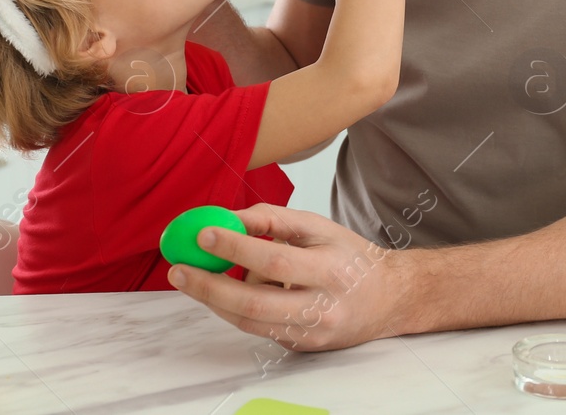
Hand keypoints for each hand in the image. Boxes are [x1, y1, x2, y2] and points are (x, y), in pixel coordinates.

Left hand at [168, 203, 413, 350]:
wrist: (388, 301)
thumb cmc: (351, 258)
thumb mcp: (320, 227)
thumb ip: (275, 220)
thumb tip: (230, 218)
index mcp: (330, 271)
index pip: (276, 260)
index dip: (236, 248)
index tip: (204, 234)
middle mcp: (322, 309)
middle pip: (255, 303)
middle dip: (209, 287)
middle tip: (177, 270)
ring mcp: (310, 335)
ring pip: (250, 321)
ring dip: (215, 299)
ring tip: (195, 276)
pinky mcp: (300, 348)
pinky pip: (258, 327)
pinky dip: (238, 307)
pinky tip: (235, 288)